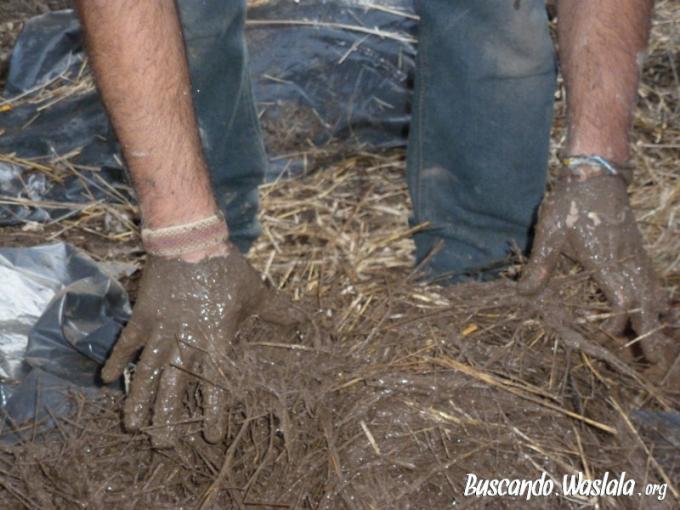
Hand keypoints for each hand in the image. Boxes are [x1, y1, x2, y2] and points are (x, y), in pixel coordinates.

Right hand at [101, 242, 303, 446]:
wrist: (190, 239)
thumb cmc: (226, 268)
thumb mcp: (256, 292)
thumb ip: (280, 311)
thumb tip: (308, 321)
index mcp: (216, 339)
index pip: (216, 383)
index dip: (215, 411)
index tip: (212, 435)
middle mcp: (187, 340)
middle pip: (176, 387)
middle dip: (169, 418)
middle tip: (164, 445)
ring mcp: (162, 329)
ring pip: (149, 372)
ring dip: (140, 399)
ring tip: (132, 425)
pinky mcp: (144, 316)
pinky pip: (128, 343)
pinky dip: (118, 359)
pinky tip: (107, 379)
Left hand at [518, 172, 677, 378]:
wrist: (596, 174)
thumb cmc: (571, 204)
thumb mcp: (550, 234)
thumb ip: (540, 266)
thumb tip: (524, 294)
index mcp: (606, 264)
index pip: (621, 304)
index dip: (617, 326)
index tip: (607, 341)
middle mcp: (627, 264)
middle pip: (647, 306)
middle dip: (652, 336)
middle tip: (658, 364)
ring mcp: (637, 256)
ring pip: (655, 295)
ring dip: (658, 321)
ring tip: (663, 346)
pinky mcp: (638, 249)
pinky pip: (654, 280)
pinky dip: (659, 299)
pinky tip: (660, 310)